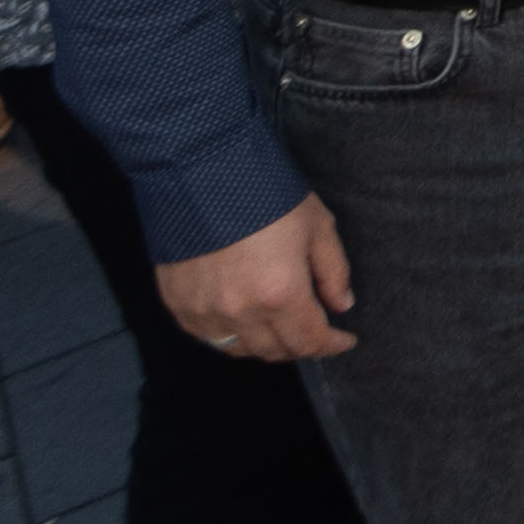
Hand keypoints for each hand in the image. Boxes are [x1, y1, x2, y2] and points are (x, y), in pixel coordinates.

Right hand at [157, 196, 356, 359]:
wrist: (201, 172)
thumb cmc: (266, 194)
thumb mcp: (317, 226)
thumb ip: (333, 272)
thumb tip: (342, 305)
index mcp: (280, 294)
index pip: (310, 341)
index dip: (332, 345)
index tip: (345, 340)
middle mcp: (241, 312)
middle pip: (276, 351)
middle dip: (302, 345)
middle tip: (315, 331)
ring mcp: (205, 312)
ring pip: (240, 350)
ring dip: (266, 345)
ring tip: (281, 328)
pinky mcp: (178, 304)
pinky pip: (208, 337)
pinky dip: (230, 335)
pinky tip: (244, 320)